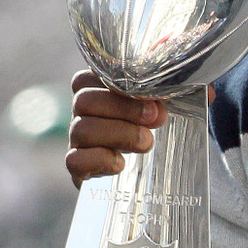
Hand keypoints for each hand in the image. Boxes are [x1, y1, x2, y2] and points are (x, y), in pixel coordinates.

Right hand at [65, 70, 168, 188]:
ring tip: (147, 142)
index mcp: (98, 90)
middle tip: (154, 117)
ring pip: (81, 129)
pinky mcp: (78, 167)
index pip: (90, 75)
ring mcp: (76, 140)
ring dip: (120, 134)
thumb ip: (162, 94)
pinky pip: (75, 161)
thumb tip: (172, 92)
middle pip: (84, 100)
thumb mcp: (159, 106)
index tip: (153, 94)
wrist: (148, 172)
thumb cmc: (153, 127)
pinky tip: (121, 164)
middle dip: (124, 108)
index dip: (119, 82)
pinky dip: (101, 161)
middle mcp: (81, 113)